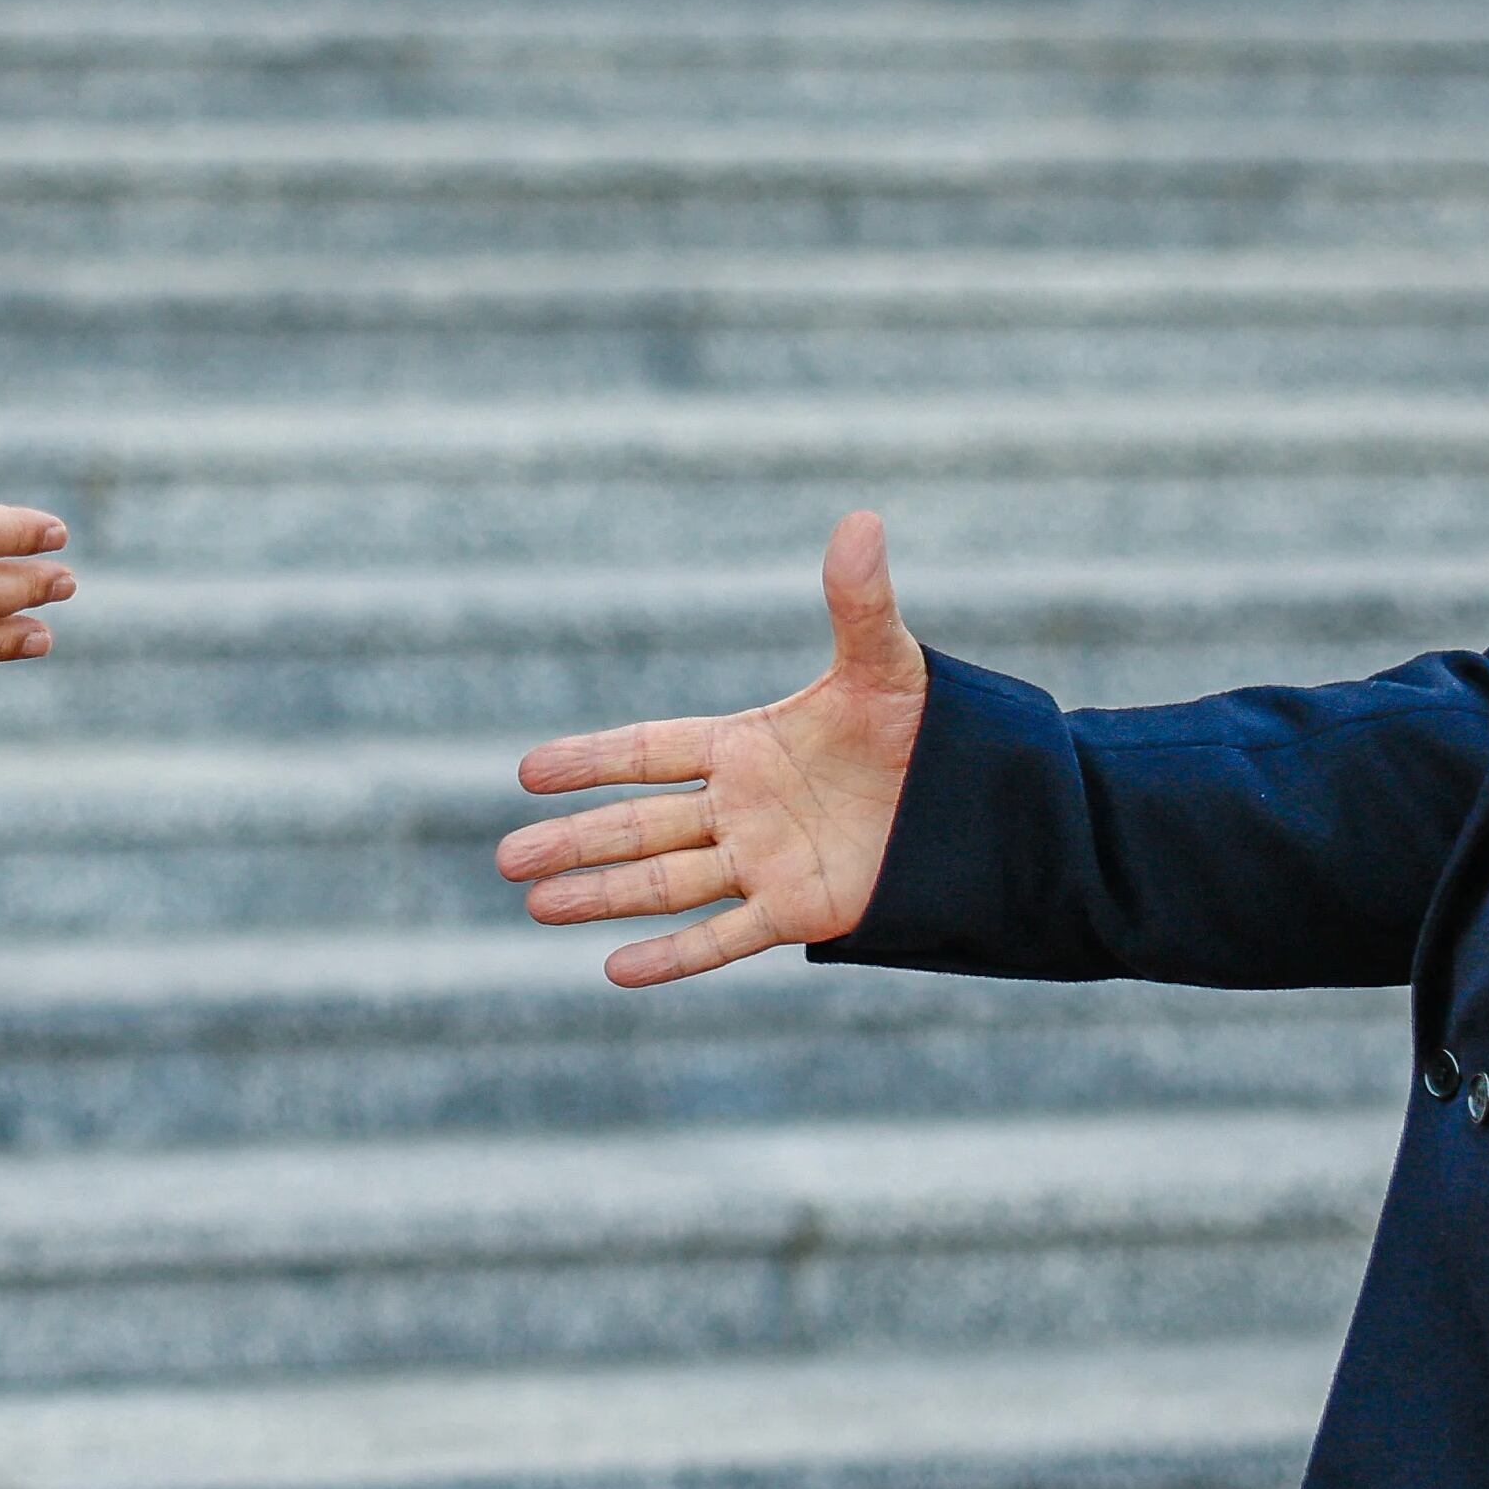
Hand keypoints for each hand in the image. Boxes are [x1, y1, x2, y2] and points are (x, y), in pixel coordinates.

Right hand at [498, 510, 930, 985]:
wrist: (980, 803)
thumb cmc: (926, 726)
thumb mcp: (885, 664)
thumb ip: (859, 601)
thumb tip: (862, 520)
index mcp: (745, 745)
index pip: (650, 751)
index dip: (591, 759)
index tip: (528, 771)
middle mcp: (741, 807)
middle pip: (640, 825)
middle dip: (575, 840)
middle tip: (507, 858)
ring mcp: (763, 862)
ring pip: (665, 883)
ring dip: (602, 893)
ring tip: (535, 904)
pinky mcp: (798, 911)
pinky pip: (723, 937)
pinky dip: (673, 956)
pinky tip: (615, 968)